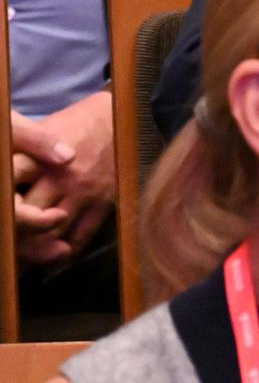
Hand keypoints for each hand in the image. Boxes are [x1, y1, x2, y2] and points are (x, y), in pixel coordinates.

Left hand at [11, 93, 113, 266]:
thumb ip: (21, 160)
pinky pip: (81, 236)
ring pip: (52, 234)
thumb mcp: (41, 132)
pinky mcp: (103, 202)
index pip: (8, 192)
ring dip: (36, 252)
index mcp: (36, 158)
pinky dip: (65, 253)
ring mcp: (82, 192)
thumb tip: (6, 181)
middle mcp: (58, 178)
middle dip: (15, 238)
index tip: (2, 224)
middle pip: (27, 219)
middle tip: (7, 252)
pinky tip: (54, 260)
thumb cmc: (76, 124)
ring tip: (23, 264)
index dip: (5, 211)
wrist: (123, 117)